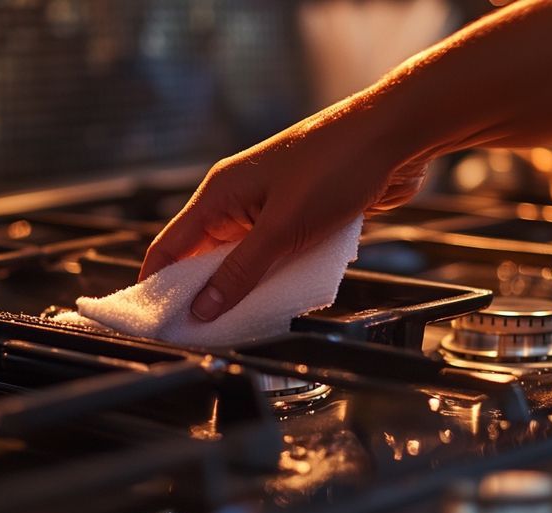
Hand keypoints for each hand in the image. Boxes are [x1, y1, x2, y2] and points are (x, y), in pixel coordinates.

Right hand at [139, 96, 427, 321]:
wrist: (395, 135)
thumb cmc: (337, 165)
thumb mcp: (283, 228)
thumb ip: (242, 272)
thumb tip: (202, 309)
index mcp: (220, 194)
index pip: (169, 247)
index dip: (156, 286)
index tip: (157, 324)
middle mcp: (237, 200)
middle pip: (202, 258)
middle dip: (201, 296)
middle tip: (200, 337)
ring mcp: (268, 209)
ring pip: (240, 260)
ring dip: (240, 289)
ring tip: (238, 327)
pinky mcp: (297, 217)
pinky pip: (273, 256)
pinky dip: (272, 278)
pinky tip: (278, 302)